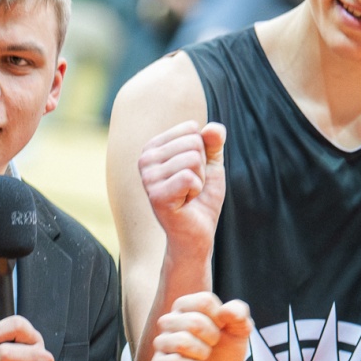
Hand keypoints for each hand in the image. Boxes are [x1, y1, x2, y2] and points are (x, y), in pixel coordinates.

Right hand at [138, 121, 225, 261]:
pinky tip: (186, 202)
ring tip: (188, 194)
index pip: (191, 129)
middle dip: (202, 166)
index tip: (192, 172)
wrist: (198, 232)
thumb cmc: (201, 198)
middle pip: (193, 142)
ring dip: (200, 179)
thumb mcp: (211, 164)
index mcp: (153, 147)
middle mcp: (145, 159)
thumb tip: (214, 128)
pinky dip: (196, 190)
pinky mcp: (155, 195)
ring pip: (193, 159)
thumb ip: (213, 143)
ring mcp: (147, 177)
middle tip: (191, 186)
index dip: (202, 152)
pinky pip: (189, 177)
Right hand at [149, 292, 251, 360]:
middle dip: (212, 338)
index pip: (204, 301)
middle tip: (212, 346)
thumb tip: (226, 311)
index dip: (221, 319)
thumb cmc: (225, 353)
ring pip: (181, 342)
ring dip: (202, 353)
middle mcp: (169, 321)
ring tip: (203, 357)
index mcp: (186, 306)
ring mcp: (161, 343)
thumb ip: (239, 314)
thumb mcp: (240, 331)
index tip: (221, 329)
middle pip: (193, 321)